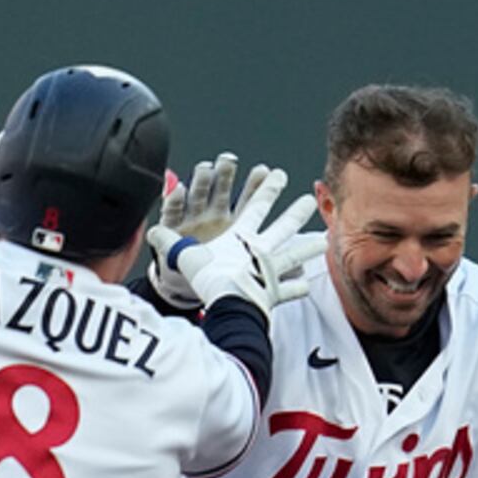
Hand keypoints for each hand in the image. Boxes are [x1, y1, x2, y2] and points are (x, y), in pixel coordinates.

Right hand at [148, 166, 321, 314]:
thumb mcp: (185, 256)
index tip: (277, 174)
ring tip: (324, 240)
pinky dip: (297, 288)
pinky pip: (290, 289)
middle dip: (296, 212)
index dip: (266, 189)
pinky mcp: (276, 292)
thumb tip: (154, 232)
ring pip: (295, 254)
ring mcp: (272, 269)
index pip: (256, 206)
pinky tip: (306, 285)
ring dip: (309, 247)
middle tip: (310, 200)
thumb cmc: (208, 278)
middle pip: (283, 226)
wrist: (228, 302)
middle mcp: (262, 249)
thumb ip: (172, 243)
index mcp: (242, 236)